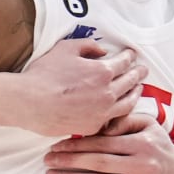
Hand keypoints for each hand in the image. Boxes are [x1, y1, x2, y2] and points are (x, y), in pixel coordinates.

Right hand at [24, 39, 144, 140]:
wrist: (30, 102)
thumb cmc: (44, 74)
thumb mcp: (66, 49)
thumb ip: (88, 46)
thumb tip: (102, 51)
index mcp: (103, 71)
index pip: (124, 62)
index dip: (130, 57)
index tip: (133, 55)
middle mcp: (108, 93)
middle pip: (130, 82)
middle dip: (138, 73)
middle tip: (144, 70)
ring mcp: (102, 113)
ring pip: (127, 104)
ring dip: (135, 94)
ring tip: (139, 90)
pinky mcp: (93, 127)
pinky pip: (112, 119)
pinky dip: (120, 112)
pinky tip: (121, 109)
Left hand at [44, 106, 173, 173]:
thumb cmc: (157, 145)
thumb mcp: (147, 124)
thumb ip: (123, 120)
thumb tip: (100, 125)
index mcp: (142, 144)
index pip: (102, 144)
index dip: (77, 145)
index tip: (56, 146)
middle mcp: (141, 166)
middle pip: (97, 164)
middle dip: (69, 162)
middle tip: (47, 161)